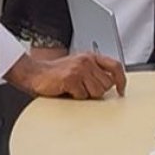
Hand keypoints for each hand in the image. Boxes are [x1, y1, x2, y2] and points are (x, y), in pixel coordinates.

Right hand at [8, 51, 125, 99]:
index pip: (115, 66)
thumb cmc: (55, 74)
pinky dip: (75, 97)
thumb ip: (94, 72)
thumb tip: (111, 85)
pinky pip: (83, 96)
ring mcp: (79, 69)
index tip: (121, 90)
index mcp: (90, 57)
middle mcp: (86, 61)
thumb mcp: (77, 67)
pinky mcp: (71, 78)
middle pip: (107, 84)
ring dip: (86, 95)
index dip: (121, 80)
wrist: (33, 73)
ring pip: (97, 92)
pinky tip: (67, 91)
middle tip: (83, 89)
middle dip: (97, 91)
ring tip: (74, 89)